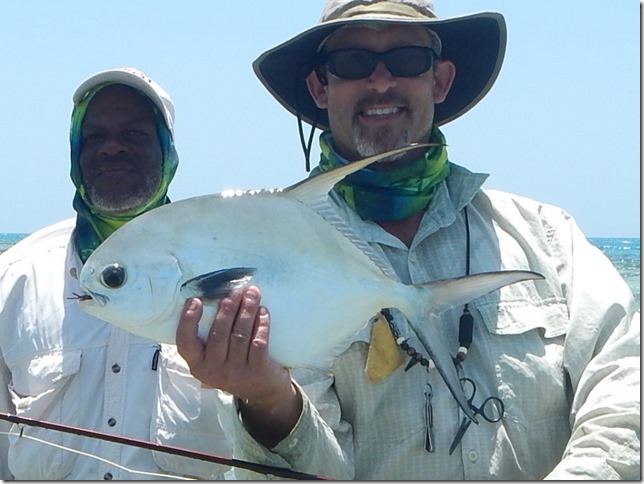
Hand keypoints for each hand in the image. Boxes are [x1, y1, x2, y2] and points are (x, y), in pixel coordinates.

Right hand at [176, 285, 301, 446]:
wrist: (263, 392)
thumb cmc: (236, 364)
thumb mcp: (216, 358)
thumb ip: (210, 336)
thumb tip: (216, 295)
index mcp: (198, 364)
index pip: (185, 343)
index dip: (188, 321)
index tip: (195, 300)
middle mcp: (214, 371)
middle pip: (218, 334)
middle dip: (227, 308)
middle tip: (235, 290)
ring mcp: (236, 373)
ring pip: (239, 335)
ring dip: (246, 310)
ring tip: (252, 293)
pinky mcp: (257, 371)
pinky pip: (258, 342)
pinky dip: (261, 324)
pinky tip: (263, 311)